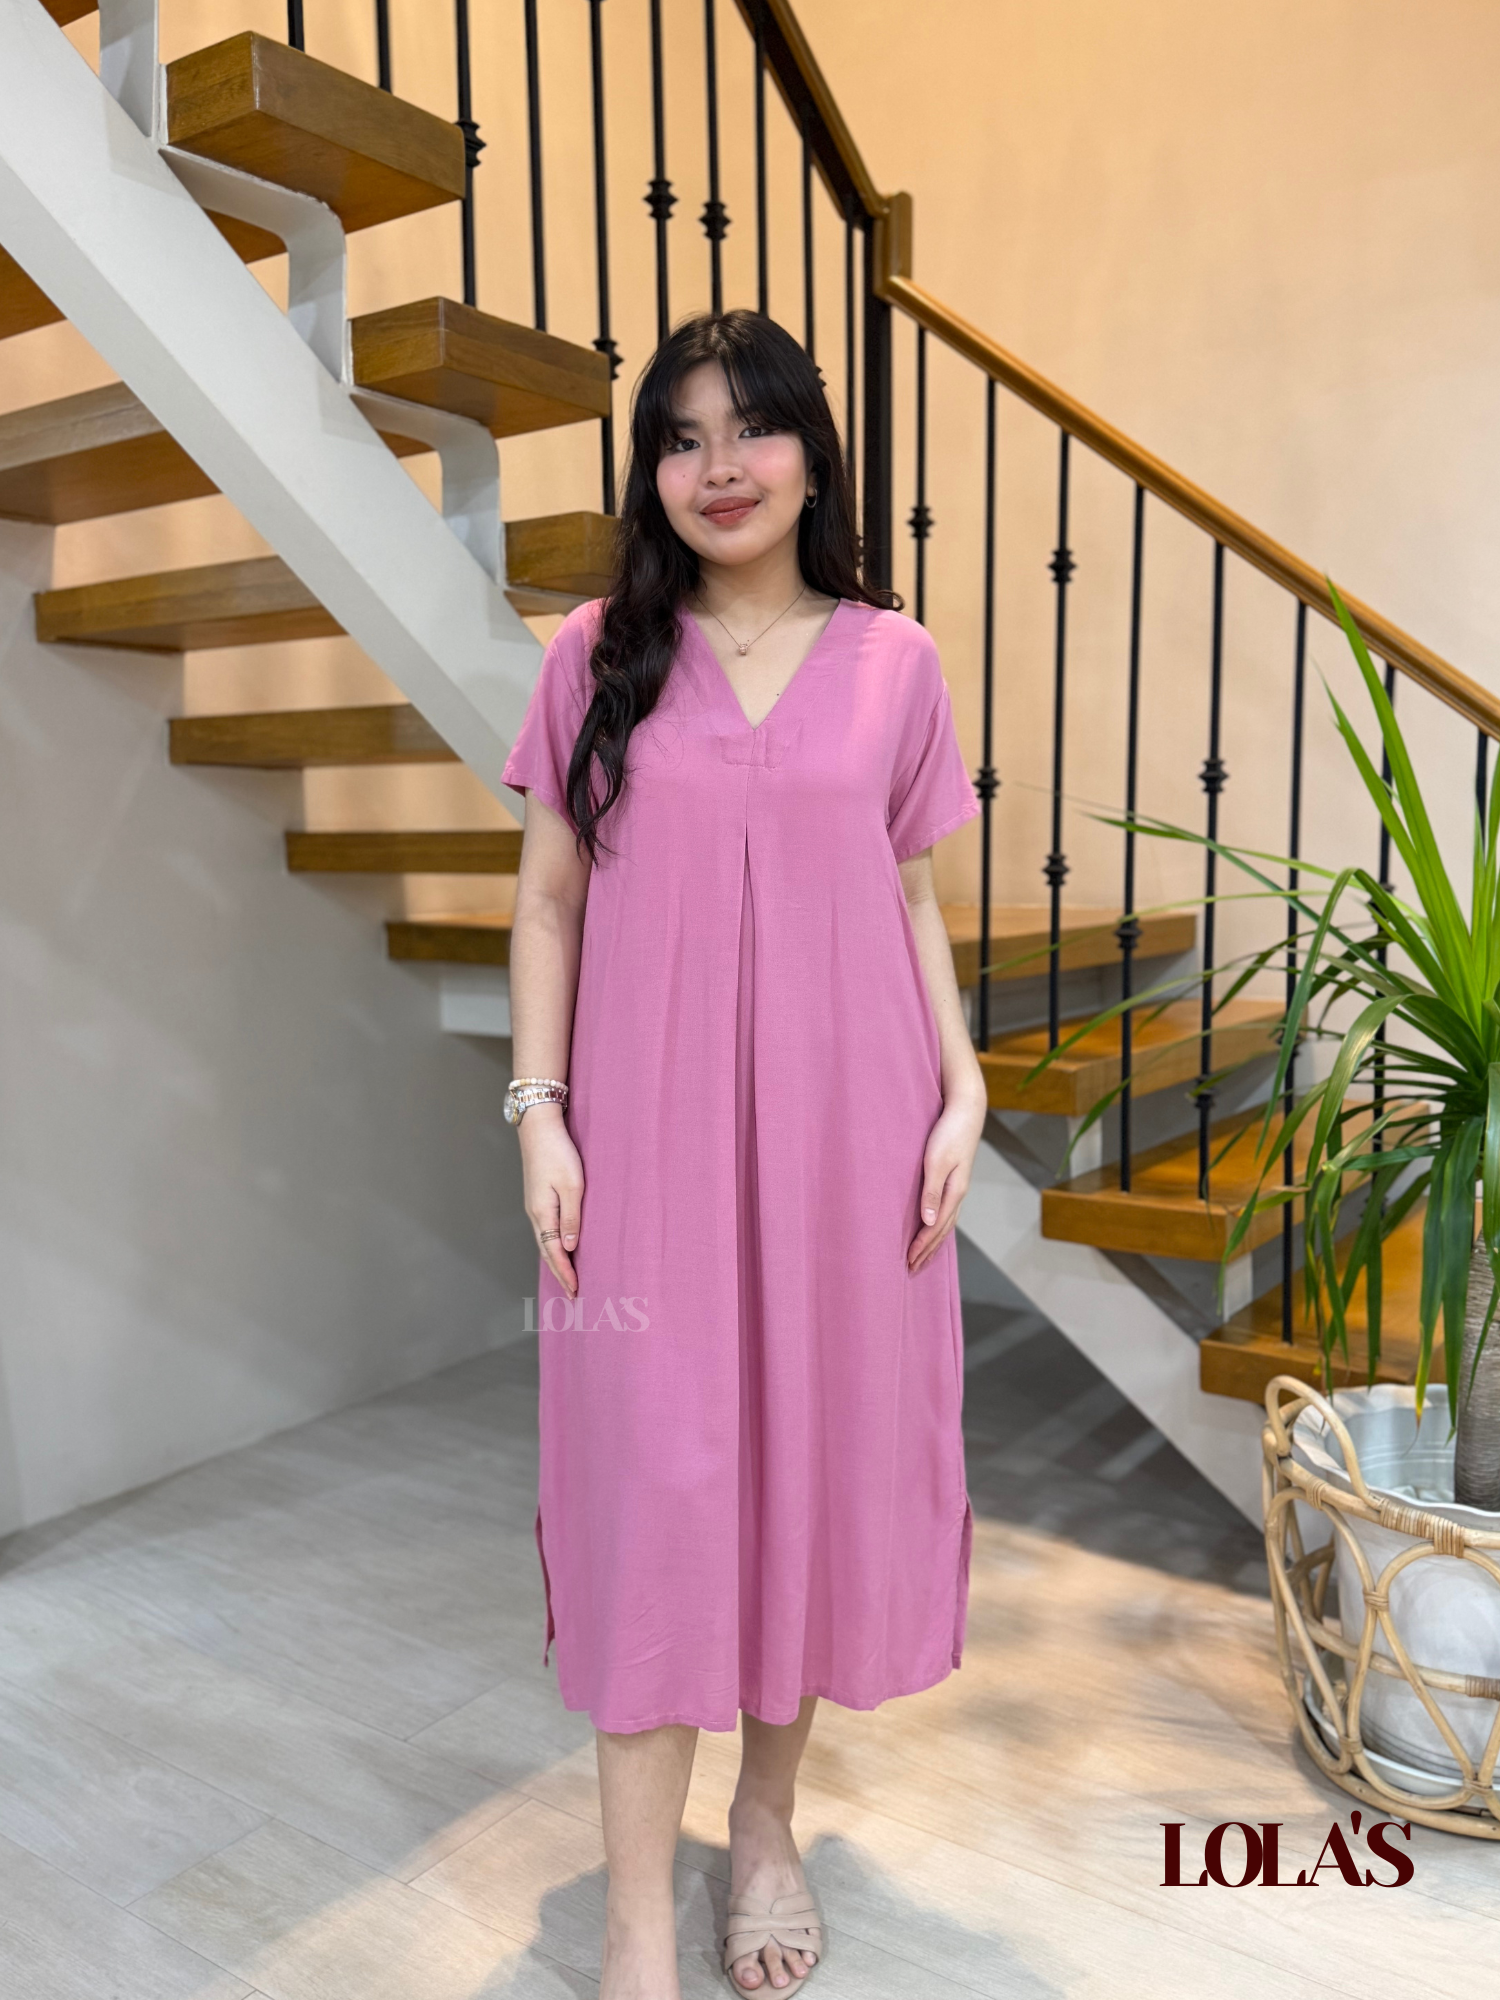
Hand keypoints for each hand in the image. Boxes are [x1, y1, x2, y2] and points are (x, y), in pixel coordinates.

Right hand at [520, 1105, 583, 1298]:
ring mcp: (534, 1205)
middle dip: (559, 1273)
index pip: (554, 1252)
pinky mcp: (537, 1197)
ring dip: (555, 1260)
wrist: (539, 1127)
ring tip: (566, 1277)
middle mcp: (534, 1213)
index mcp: (542, 1213)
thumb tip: (568, 1246)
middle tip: (571, 1293)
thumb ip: (571, 1217)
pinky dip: (552, 1244)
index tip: (575, 1290)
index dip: (565, 1272)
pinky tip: (559, 1247)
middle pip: (546, 1251)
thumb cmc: (558, 1153)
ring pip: (544, 1240)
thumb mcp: (572, 1186)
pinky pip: (545, 1228)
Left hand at [908, 1089, 986, 1272]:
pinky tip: (932, 1225)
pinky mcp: (954, 1177)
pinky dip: (938, 1225)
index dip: (922, 1246)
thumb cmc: (950, 1132)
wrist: (967, 1108)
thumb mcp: (937, 1161)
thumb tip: (928, 1222)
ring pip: (945, 1222)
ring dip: (933, 1241)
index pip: (936, 1228)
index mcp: (954, 1192)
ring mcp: (957, 1186)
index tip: (908, 1262)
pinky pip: (946, 1209)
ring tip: (922, 1257)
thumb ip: (932, 1191)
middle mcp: (957, 1193)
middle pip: (942, 1230)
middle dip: (928, 1251)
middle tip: (912, 1269)